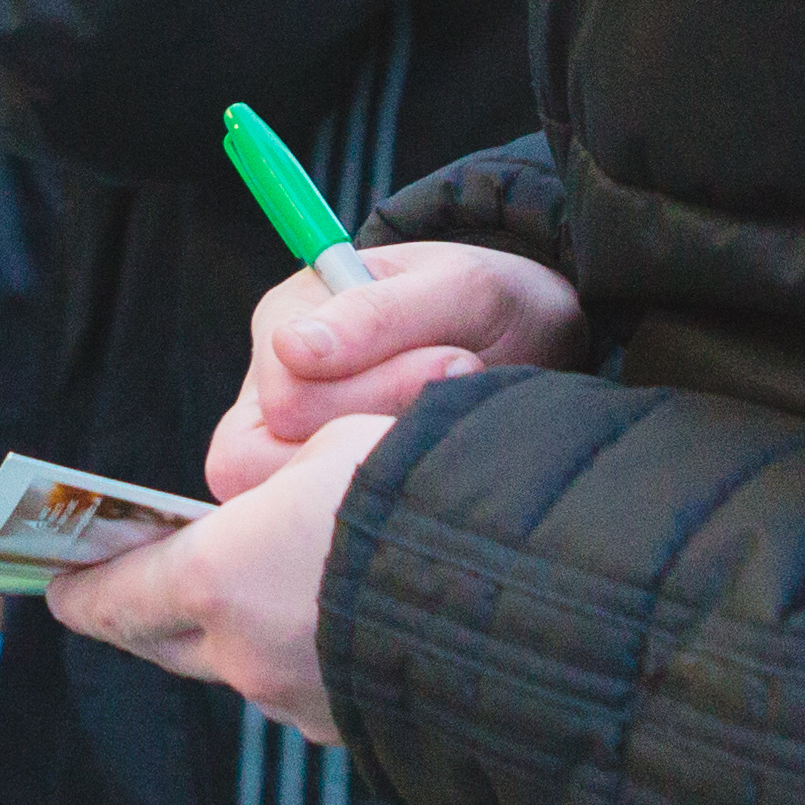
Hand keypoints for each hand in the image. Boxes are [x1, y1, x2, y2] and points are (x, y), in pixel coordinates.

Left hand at [50, 415, 380, 742]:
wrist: (512, 583)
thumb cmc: (413, 497)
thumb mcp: (328, 453)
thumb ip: (273, 490)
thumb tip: (268, 515)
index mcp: (217, 578)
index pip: (118, 596)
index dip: (84, 593)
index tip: (60, 588)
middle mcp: (241, 653)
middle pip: (165, 643)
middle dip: (141, 619)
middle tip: (127, 597)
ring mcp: (296, 701)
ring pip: (240, 668)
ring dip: (231, 637)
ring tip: (250, 599)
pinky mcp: (347, 728)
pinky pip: (301, 689)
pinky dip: (297, 658)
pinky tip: (326, 627)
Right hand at [214, 239, 580, 498]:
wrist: (531, 343)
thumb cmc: (487, 302)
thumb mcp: (454, 286)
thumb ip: (376, 313)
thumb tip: (291, 349)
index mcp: (285, 321)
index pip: (284, 398)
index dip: (370, 393)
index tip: (452, 361)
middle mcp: (272, 388)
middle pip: (279, 455)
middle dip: (383, 425)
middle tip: (460, 382)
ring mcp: (293, 445)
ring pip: (306, 493)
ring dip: (389, 459)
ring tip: (446, 419)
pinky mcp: (325, 488)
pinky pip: (335, 518)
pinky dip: (395, 492)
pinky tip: (432, 457)